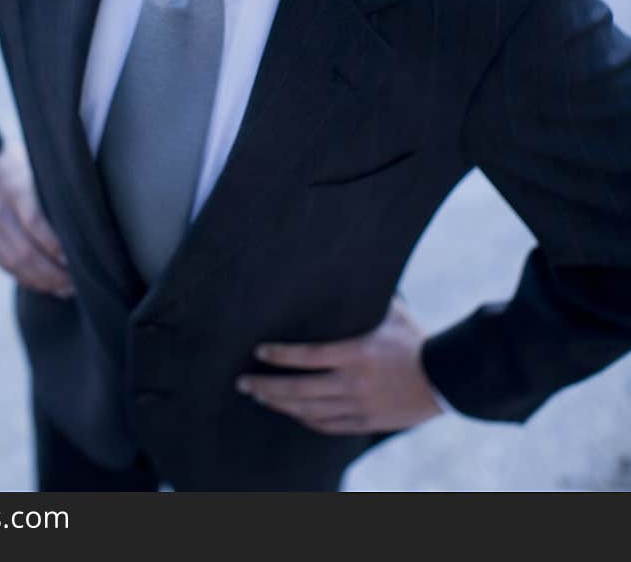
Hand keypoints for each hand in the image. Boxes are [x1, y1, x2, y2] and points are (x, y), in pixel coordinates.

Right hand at [0, 139, 74, 295]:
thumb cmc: (13, 159)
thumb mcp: (34, 163)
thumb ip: (51, 188)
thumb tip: (82, 214)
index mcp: (15, 189)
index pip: (36, 225)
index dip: (56, 247)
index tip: (77, 259)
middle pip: (25, 252)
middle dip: (52, 273)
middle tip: (75, 284)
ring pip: (13, 263)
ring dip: (39, 281)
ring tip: (62, 290)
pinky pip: (1, 263)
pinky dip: (22, 277)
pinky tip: (40, 283)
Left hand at [236, 296, 443, 433]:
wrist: (447, 378)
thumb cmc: (416, 339)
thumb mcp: (390, 312)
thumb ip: (365, 297)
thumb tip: (346, 266)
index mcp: (357, 354)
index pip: (308, 356)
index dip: (280, 355)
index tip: (259, 352)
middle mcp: (354, 383)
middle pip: (300, 390)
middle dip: (267, 387)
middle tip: (243, 383)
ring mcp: (360, 406)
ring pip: (310, 411)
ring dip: (281, 405)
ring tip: (260, 397)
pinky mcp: (367, 422)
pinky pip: (329, 426)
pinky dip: (307, 420)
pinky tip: (293, 414)